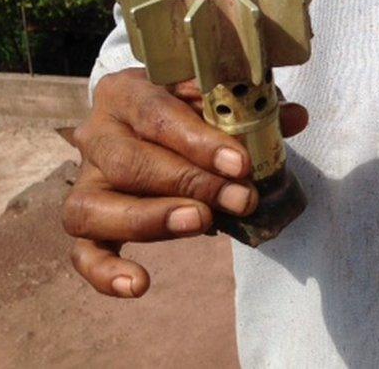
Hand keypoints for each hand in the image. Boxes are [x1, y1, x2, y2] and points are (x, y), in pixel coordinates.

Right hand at [63, 68, 307, 297]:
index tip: (240, 164)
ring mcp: (85, 180)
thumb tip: (296, 117)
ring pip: (92, 206)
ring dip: (150, 219)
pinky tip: (140, 284)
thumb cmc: (187, 109)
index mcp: (126, 92)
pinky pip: (82, 251)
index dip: (199, 141)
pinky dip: (105, 271)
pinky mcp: (83, 220)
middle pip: (130, 161)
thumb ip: (251, 108)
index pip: (157, 114)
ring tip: (200, 223)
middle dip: (190, 183)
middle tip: (241, 199)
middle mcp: (96, 134)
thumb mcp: (214, 99)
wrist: (143, 123)